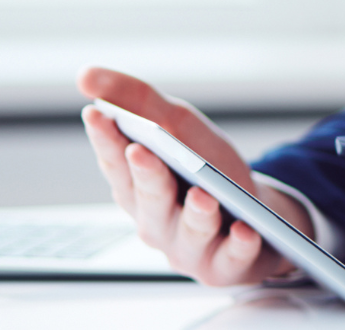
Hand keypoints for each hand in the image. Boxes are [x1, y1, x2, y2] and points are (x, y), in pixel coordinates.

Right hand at [77, 66, 306, 285]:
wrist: (259, 216)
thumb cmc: (207, 170)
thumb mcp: (178, 126)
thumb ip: (137, 101)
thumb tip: (85, 76)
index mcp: (137, 189)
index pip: (116, 164)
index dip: (105, 140)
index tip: (97, 114)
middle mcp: (156, 222)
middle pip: (149, 200)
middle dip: (145, 176)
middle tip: (141, 152)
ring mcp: (189, 248)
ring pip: (190, 233)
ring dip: (195, 214)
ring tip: (202, 196)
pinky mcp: (225, 267)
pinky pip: (232, 258)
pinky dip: (238, 245)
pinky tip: (245, 230)